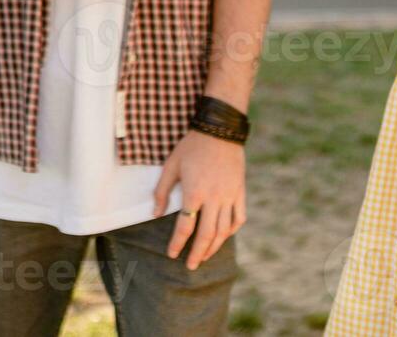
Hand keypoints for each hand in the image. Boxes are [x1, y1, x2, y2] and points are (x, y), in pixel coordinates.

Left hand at [152, 130, 246, 270]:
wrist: (220, 130)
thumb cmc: (191, 147)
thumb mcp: (171, 165)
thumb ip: (162, 191)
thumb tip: (155, 214)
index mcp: (195, 192)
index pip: (185, 226)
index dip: (177, 243)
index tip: (172, 254)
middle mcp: (214, 197)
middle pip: (207, 234)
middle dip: (198, 253)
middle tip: (191, 266)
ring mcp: (230, 195)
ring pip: (224, 230)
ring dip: (214, 246)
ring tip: (205, 256)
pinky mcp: (240, 191)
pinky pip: (239, 218)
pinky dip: (231, 230)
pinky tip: (223, 236)